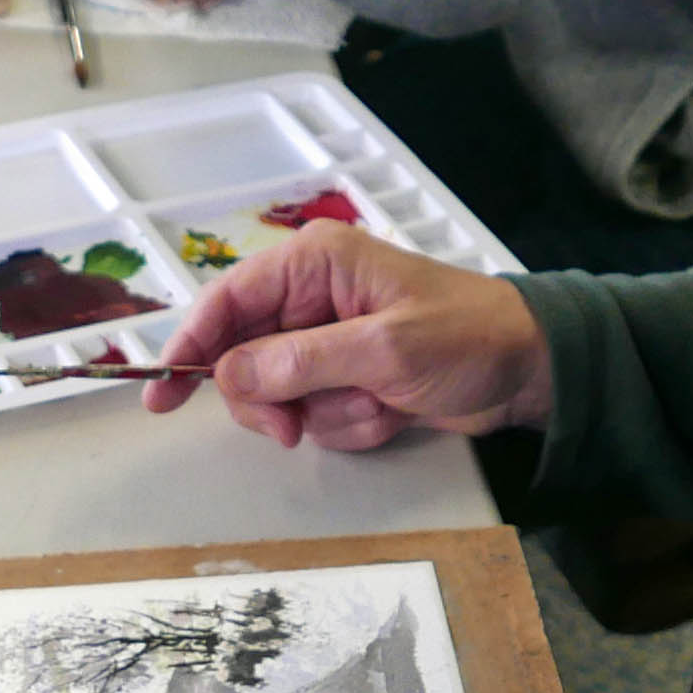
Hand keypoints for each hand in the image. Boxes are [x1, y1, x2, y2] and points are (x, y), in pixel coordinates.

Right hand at [147, 226, 550, 450]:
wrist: (531, 369)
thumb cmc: (467, 336)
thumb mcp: (383, 349)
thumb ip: (301, 362)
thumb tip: (228, 374)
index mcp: (315, 263)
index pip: (227, 301)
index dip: (189, 346)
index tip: (162, 394)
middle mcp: (313, 297)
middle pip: (243, 359)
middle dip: (272, 401)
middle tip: (291, 429)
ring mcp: (330, 342)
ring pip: (281, 397)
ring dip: (326, 415)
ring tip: (378, 404)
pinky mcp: (350, 378)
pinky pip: (318, 415)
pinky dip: (351, 424)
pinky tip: (392, 412)